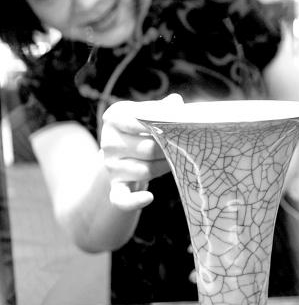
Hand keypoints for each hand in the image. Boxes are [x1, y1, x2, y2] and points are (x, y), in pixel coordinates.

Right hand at [100, 94, 182, 210]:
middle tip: (184, 148)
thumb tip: (176, 103)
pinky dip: (134, 201)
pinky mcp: (115, 186)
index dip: (161, 125)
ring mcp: (110, 166)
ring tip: (175, 162)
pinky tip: (148, 197)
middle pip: (147, 149)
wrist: (122, 154)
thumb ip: (161, 108)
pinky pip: (121, 198)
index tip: (178, 126)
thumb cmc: (140, 129)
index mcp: (114, 117)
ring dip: (164, 168)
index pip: (139, 121)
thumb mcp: (146, 113)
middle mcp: (108, 142)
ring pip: (145, 171)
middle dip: (169, 150)